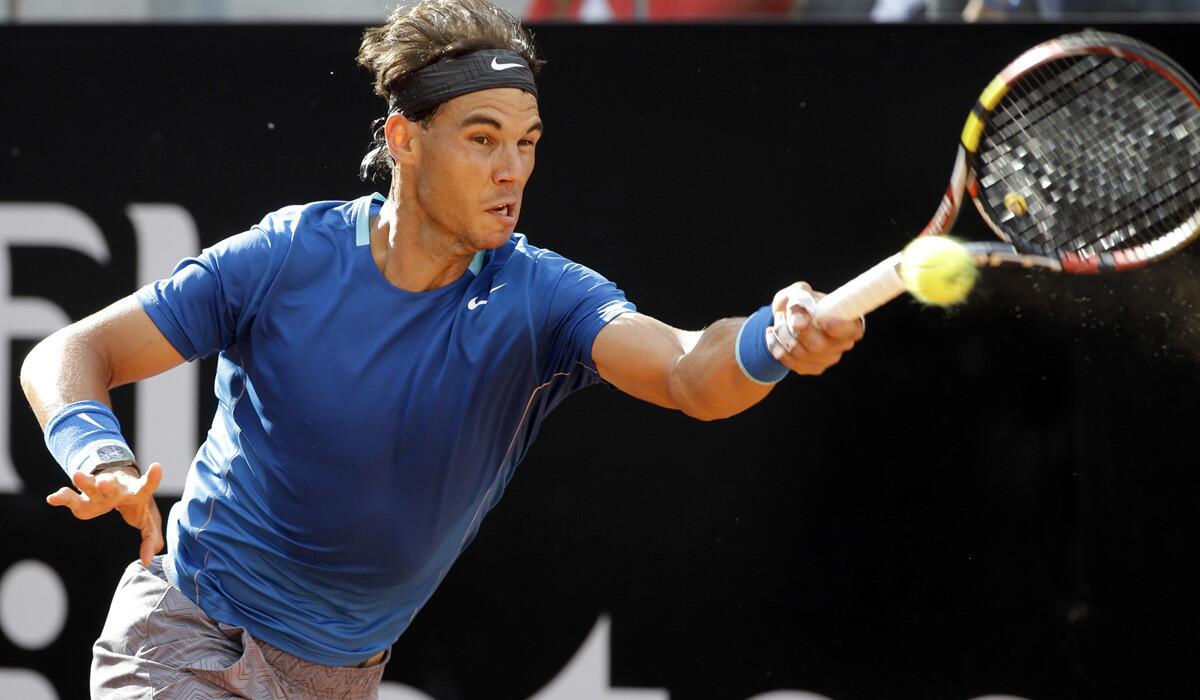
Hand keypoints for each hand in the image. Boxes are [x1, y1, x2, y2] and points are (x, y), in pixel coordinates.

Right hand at [46, 462, 164, 565]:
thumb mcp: (148, 521)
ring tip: (76, 475)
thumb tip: (147, 562)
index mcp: (136, 492)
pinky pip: (71, 498)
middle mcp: (117, 489)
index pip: (147, 486)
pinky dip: (63, 497)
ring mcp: (98, 492)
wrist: (116, 483)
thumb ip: (151, 540)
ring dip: (84, 482)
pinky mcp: (83, 499)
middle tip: (103, 483)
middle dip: (107, 486)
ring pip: (90, 486)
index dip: (153, 478)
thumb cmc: (136, 505)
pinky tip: (53, 498)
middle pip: (112, 487)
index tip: (157, 466)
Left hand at [765, 282, 864, 375]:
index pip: (852, 331)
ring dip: (783, 336)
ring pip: (802, 355)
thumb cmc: (799, 301)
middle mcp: (842, 343)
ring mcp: (829, 358)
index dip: (839, 328)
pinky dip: (777, 347)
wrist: (786, 317)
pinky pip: (792, 363)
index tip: (822, 320)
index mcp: (848, 321)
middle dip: (795, 330)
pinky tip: (771, 335)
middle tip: (782, 315)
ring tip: (777, 322)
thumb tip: (799, 322)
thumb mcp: (797, 291)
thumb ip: (799, 298)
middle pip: (820, 346)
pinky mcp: (813, 368)